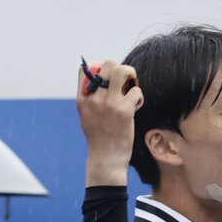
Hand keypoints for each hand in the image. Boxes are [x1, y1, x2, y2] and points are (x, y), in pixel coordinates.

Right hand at [77, 60, 143, 185]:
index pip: (86, 69)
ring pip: (123, 71)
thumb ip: (92, 98)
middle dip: (120, 69)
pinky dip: (139, 97)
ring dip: (131, 76)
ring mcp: (109, 103)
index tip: (108, 78)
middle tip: (125, 82)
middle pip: (108, 64)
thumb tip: (103, 79)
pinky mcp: (124, 110)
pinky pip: (136, 91)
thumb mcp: (87, 115)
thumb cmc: (99, 136)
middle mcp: (94, 98)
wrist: (106, 158)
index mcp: (82, 98)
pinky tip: (136, 107)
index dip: (100, 68)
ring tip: (131, 89)